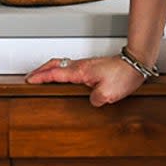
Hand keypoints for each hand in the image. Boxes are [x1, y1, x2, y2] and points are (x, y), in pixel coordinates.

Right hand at [25, 53, 145, 106]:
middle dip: (40, 70)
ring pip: (63, 64)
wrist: (137, 64)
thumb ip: (94, 100)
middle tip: (31, 77)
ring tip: (43, 77)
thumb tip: (90, 102)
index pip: (55, 73)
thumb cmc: (124, 75)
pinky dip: (61, 70)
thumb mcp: (108, 94)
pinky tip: (64, 77)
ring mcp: (87, 65)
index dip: (40, 77)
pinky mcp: (93, 67)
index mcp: (80, 72)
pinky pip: (71, 67)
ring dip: (50, 69)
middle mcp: (81, 66)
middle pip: (55, 64)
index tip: (29, 80)